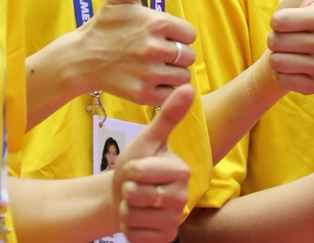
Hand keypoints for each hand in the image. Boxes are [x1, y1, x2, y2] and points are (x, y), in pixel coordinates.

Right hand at [75, 0, 195, 105]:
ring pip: (182, 77)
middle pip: (188, 56)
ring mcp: (149, 72)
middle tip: (156, 53)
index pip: (189, 34)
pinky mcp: (143, 94)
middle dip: (176, 56)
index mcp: (155, 22)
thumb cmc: (106, 24)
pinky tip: (148, 81)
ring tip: (153, 67)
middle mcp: (154, 47)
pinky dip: (164, 92)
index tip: (161, 35)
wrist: (81, 58)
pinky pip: (170, 95)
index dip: (178, 35)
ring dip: (172, 74)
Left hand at [112, 84, 193, 242]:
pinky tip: (136, 219)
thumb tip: (188, 85)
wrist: (125, 196)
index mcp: (182, 170)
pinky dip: (128, 227)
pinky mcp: (164, 240)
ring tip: (135, 201)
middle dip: (126, 189)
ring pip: (133, 216)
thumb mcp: (148, 139)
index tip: (138, 168)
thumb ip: (168, 115)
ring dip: (126, 208)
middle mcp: (183, 198)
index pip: (140, 171)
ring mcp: (174, 222)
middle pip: (136, 194)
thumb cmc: (137, 164)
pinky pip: (134, 235)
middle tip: (134, 185)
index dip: (130, 169)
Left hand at [264, 0, 313, 94]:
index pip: (279, 21)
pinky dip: (282, 75)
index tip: (287, 20)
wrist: (291, 49)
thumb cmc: (296, 16)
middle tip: (287, 37)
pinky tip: (293, 69)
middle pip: (277, 42)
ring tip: (289, 52)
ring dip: (276, 56)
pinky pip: (285, 81)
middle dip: (274, 38)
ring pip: (279, 62)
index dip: (275, 20)